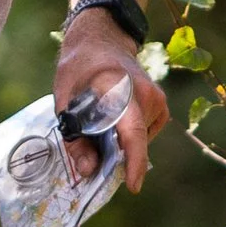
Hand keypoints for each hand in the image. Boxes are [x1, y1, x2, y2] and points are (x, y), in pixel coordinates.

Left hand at [54, 11, 170, 188]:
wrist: (101, 41)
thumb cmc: (78, 69)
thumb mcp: (64, 102)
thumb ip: (75, 139)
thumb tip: (88, 171)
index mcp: (118, 88)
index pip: (132, 131)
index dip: (133, 161)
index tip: (132, 186)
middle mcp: (144, 94)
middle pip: (134, 140)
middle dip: (115, 158)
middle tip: (91, 153)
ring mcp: (156, 99)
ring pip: (139, 139)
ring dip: (120, 143)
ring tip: (101, 122)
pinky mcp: (161, 105)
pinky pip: (145, 133)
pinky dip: (130, 135)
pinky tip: (115, 118)